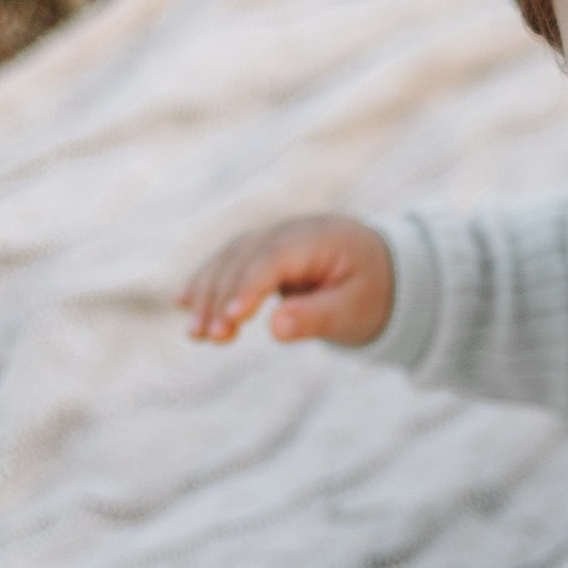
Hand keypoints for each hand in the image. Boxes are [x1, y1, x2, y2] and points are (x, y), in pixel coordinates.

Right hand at [179, 215, 394, 347]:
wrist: (382, 271)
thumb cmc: (372, 292)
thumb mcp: (355, 309)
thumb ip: (318, 317)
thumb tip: (276, 328)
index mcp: (320, 237)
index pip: (275, 257)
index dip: (250, 286)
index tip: (231, 319)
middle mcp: (291, 230)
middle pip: (245, 257)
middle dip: (222, 296)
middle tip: (209, 338)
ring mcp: (274, 237)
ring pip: (230, 258)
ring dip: (207, 293)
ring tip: (195, 333)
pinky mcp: (262, 251)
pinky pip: (229, 262)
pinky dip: (207, 282)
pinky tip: (184, 303)